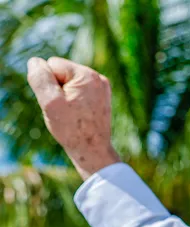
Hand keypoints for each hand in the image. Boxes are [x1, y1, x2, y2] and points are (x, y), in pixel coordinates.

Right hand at [26, 57, 119, 179]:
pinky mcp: (101, 97)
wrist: (92, 150)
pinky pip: (77, 91)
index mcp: (87, 75)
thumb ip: (40, 79)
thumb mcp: (51, 103)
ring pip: (68, 82)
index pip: (52, 64)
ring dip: (64, 96)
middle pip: (61, 72)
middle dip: (56, 89)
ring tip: (72, 113)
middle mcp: (98, 78)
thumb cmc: (72, 129)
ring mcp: (101, 88)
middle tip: (64, 110)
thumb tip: (36, 62)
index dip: (48, 84)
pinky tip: (78, 114)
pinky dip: (73, 101)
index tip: (58, 102)